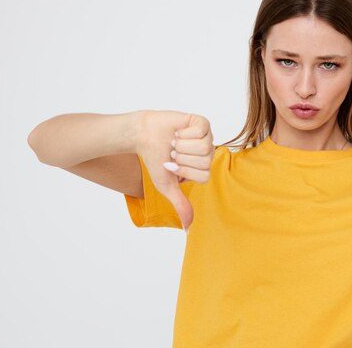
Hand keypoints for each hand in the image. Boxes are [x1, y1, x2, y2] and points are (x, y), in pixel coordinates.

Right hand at [136, 111, 213, 231]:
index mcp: (203, 168)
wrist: (143, 136)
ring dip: (182, 145)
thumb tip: (188, 228)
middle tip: (172, 151)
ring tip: (173, 141)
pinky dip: (184, 132)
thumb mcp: (167, 186)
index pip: (203, 175)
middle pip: (205, 161)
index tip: (170, 165)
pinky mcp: (202, 122)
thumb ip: (180, 204)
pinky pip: (201, 131)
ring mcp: (206, 137)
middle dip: (182, 157)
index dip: (184, 171)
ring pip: (204, 146)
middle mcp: (208, 153)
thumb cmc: (155, 159)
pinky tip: (177, 131)